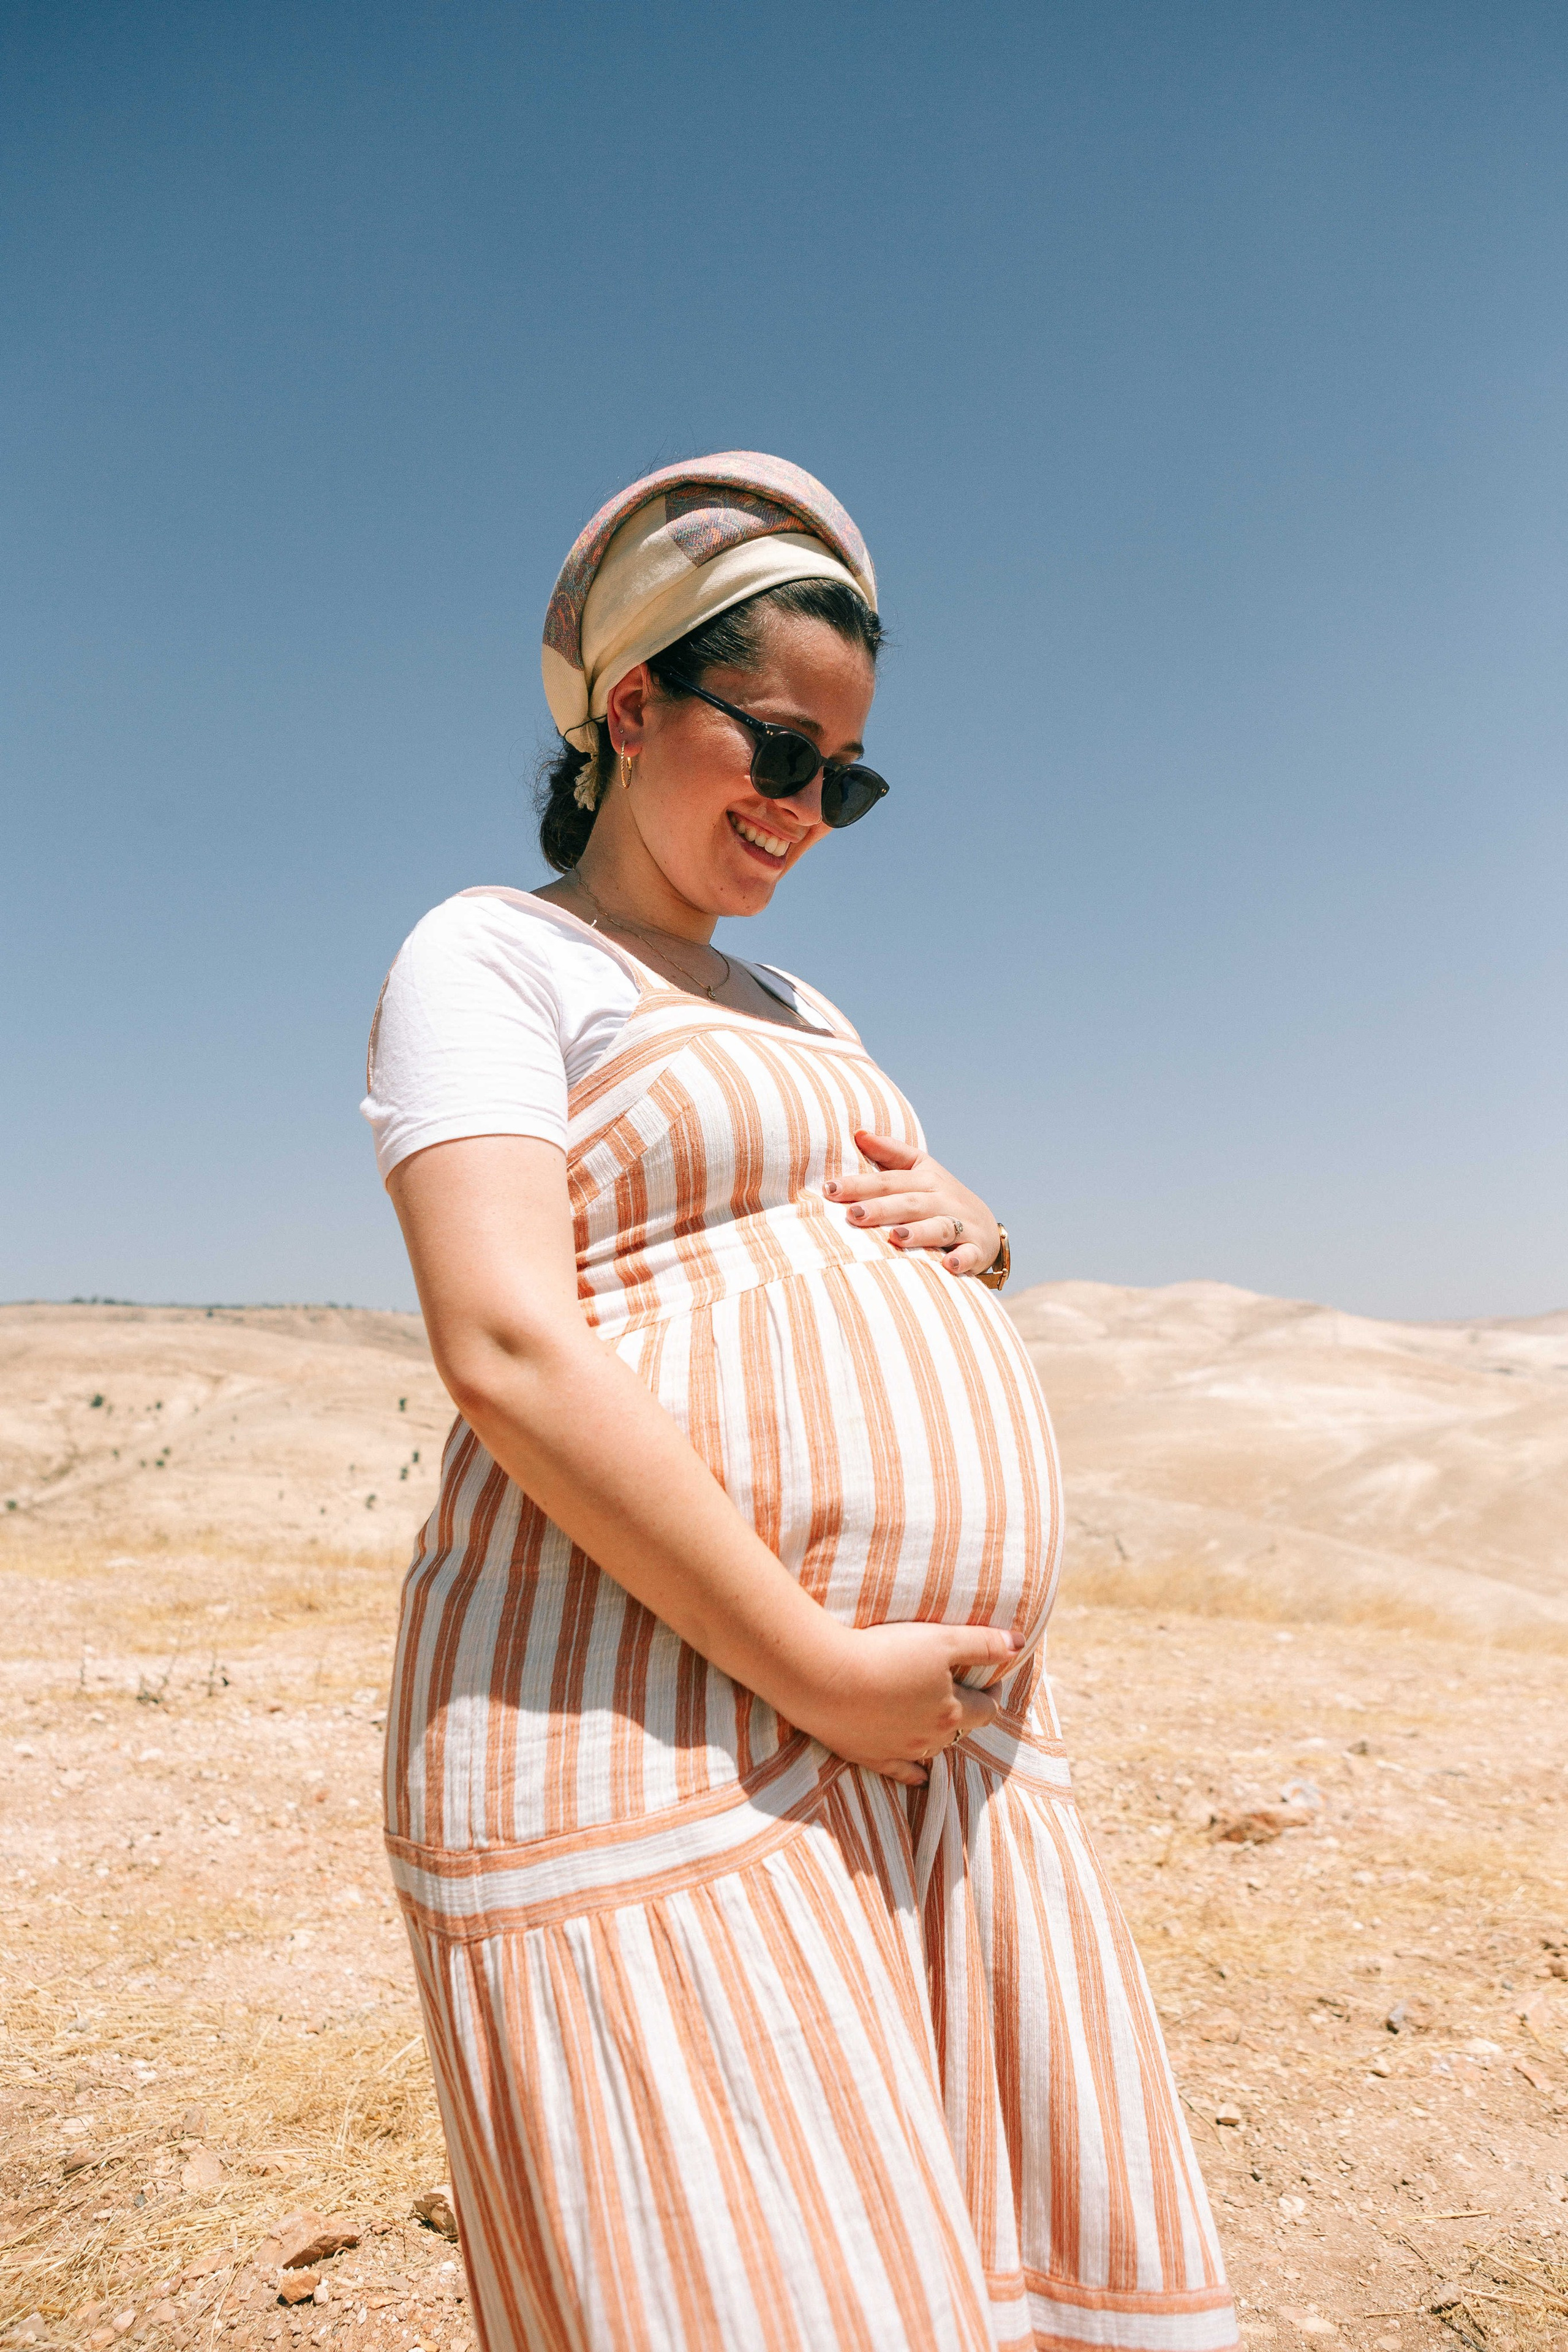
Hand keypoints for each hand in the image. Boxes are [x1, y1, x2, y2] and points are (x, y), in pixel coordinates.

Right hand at [794, 1619, 1017, 1785]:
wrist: (824, 1679)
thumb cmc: (885, 1653)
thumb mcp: (941, 1640)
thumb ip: (982, 1644)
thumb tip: (1021, 1644)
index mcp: (952, 1712)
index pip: (987, 1709)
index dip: (992, 1693)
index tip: (989, 1678)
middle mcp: (930, 1738)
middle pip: (961, 1731)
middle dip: (965, 1713)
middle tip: (960, 1693)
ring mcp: (900, 1751)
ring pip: (932, 1751)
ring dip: (939, 1737)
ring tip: (936, 1721)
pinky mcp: (870, 1757)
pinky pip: (901, 1773)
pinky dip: (914, 1773)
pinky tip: (921, 1775)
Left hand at [824, 1130, 1001, 1278]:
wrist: (986, 1226)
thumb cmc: (940, 1197)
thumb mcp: (921, 1169)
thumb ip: (890, 1152)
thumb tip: (858, 1133)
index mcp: (926, 1179)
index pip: (889, 1181)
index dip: (860, 1184)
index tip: (830, 1189)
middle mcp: (943, 1200)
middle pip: (911, 1203)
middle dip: (882, 1208)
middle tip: (853, 1214)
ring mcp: (963, 1225)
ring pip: (940, 1227)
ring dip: (920, 1232)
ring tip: (895, 1237)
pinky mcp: (977, 1249)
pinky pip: (971, 1255)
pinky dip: (962, 1260)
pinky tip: (949, 1266)